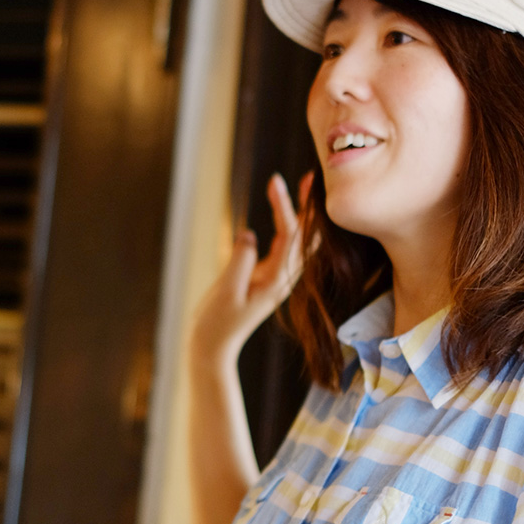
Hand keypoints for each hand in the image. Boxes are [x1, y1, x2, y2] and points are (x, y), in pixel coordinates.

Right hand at [190, 172, 310, 370]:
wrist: (213, 347)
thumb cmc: (217, 323)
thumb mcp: (227, 290)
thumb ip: (240, 261)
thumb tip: (249, 234)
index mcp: (276, 281)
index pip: (289, 236)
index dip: (286, 207)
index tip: (277, 182)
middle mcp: (281, 278)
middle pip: (302, 236)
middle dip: (306, 206)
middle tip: (311, 177)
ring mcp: (273, 278)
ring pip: (292, 240)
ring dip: (295, 213)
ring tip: (298, 188)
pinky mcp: (262, 278)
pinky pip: (278, 248)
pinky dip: (280, 226)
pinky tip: (279, 213)